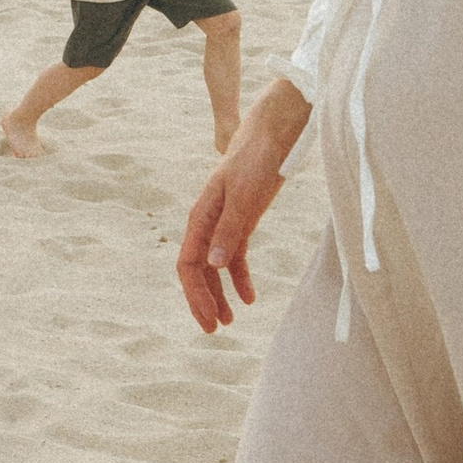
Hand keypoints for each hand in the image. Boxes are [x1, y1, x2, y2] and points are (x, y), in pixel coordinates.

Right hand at [177, 83, 311, 331]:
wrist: (275, 131)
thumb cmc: (257, 158)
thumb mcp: (245, 195)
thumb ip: (230, 229)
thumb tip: (214, 265)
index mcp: (201, 216)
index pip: (188, 264)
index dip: (195, 294)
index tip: (208, 319)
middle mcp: (208, 222)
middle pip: (198, 269)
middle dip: (204, 300)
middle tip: (215, 330)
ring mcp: (225, 222)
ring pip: (215, 267)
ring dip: (220, 293)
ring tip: (231, 320)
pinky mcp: (243, 221)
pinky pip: (235, 256)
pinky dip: (239, 278)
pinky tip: (250, 297)